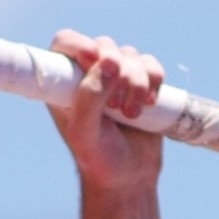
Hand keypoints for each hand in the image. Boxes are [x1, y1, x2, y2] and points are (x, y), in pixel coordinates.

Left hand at [48, 31, 165, 196]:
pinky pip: (150, 64)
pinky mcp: (142, 81)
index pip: (65, 43)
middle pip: (104, 46)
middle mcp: (89, 74)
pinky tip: (149, 102)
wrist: (128, 175)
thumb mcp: (83, 133)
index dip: (79, 44)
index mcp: (65, 82)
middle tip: (117, 105)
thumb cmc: (98, 157)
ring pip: (130, 55)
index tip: (94, 59)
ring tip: (132, 114)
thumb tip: (108, 64)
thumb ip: (88, 97)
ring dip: (136, 82)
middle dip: (117, 71)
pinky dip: (154, 79)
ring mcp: (117, 76)